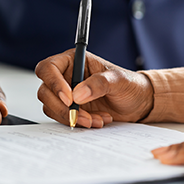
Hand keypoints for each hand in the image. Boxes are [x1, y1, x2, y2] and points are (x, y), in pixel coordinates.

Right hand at [35, 49, 153, 127]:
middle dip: (63, 107)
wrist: (138, 104)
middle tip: (83, 115)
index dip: (53, 83)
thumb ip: (99, 84)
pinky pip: (62, 118)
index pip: (49, 68)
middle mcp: (66, 76)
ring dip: (73, 117)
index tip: (69, 98)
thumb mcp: (119, 81)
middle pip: (45, 91)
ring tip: (96, 119)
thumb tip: (78, 94)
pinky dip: (78, 123)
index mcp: (74, 61)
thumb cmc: (130, 85)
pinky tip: (97, 120)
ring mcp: (66, 94)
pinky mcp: (69, 110)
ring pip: (52, 107)